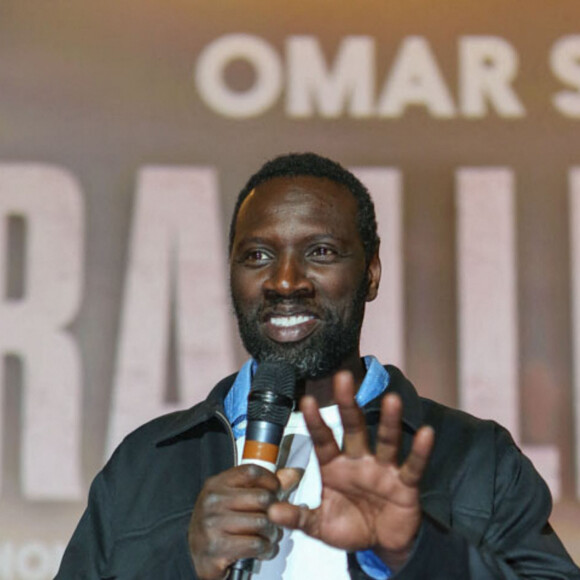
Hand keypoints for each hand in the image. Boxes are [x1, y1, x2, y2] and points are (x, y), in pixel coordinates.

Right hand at [188, 464, 282, 579]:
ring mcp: (213, 525)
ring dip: (272, 533)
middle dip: (274, 512)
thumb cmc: (220, 523)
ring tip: (267, 536)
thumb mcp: (236, 498)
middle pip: (262, 498)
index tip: (275, 491)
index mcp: (217, 484)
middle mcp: (213, 501)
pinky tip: (261, 549)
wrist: (195, 554)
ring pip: (262, 523)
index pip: (252, 471)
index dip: (271, 480)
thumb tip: (294, 473)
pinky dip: (266, 549)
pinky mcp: (217, 549)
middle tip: (272, 520)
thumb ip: (265, 485)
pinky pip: (256, 545)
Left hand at [268, 371, 434, 571]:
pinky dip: (420, 451)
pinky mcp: (405, 484)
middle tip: (343, 378)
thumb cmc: (349, 527)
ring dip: (389, 421)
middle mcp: (358, 461)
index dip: (316, 421)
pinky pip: (413, 466)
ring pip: (385, 440)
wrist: (381, 545)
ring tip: (391, 399)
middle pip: (353, 428)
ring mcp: (383, 470)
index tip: (307, 400)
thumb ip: (298, 518)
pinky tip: (426, 433)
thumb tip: (270, 514)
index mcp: (335, 467)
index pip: (323, 440)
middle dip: (348, 404)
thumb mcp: (320, 526)